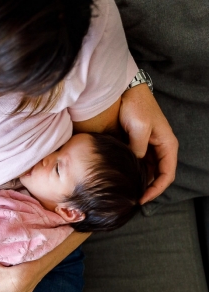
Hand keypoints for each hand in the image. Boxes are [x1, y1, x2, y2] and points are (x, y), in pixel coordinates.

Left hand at [119, 85, 177, 203]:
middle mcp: (161, 148)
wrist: (127, 91)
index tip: (142, 199)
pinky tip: (122, 179)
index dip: (156, 190)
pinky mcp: (139, 145)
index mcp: (167, 145)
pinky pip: (139, 163)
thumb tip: (135, 164)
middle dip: (148, 189)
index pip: (167, 174)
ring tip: (126, 193)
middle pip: (158, 176)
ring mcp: (150, 147)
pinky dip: (134, 172)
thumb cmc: (136, 106)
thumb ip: (138, 147)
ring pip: (148, 171)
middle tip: (130, 200)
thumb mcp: (139, 127)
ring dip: (140, 182)